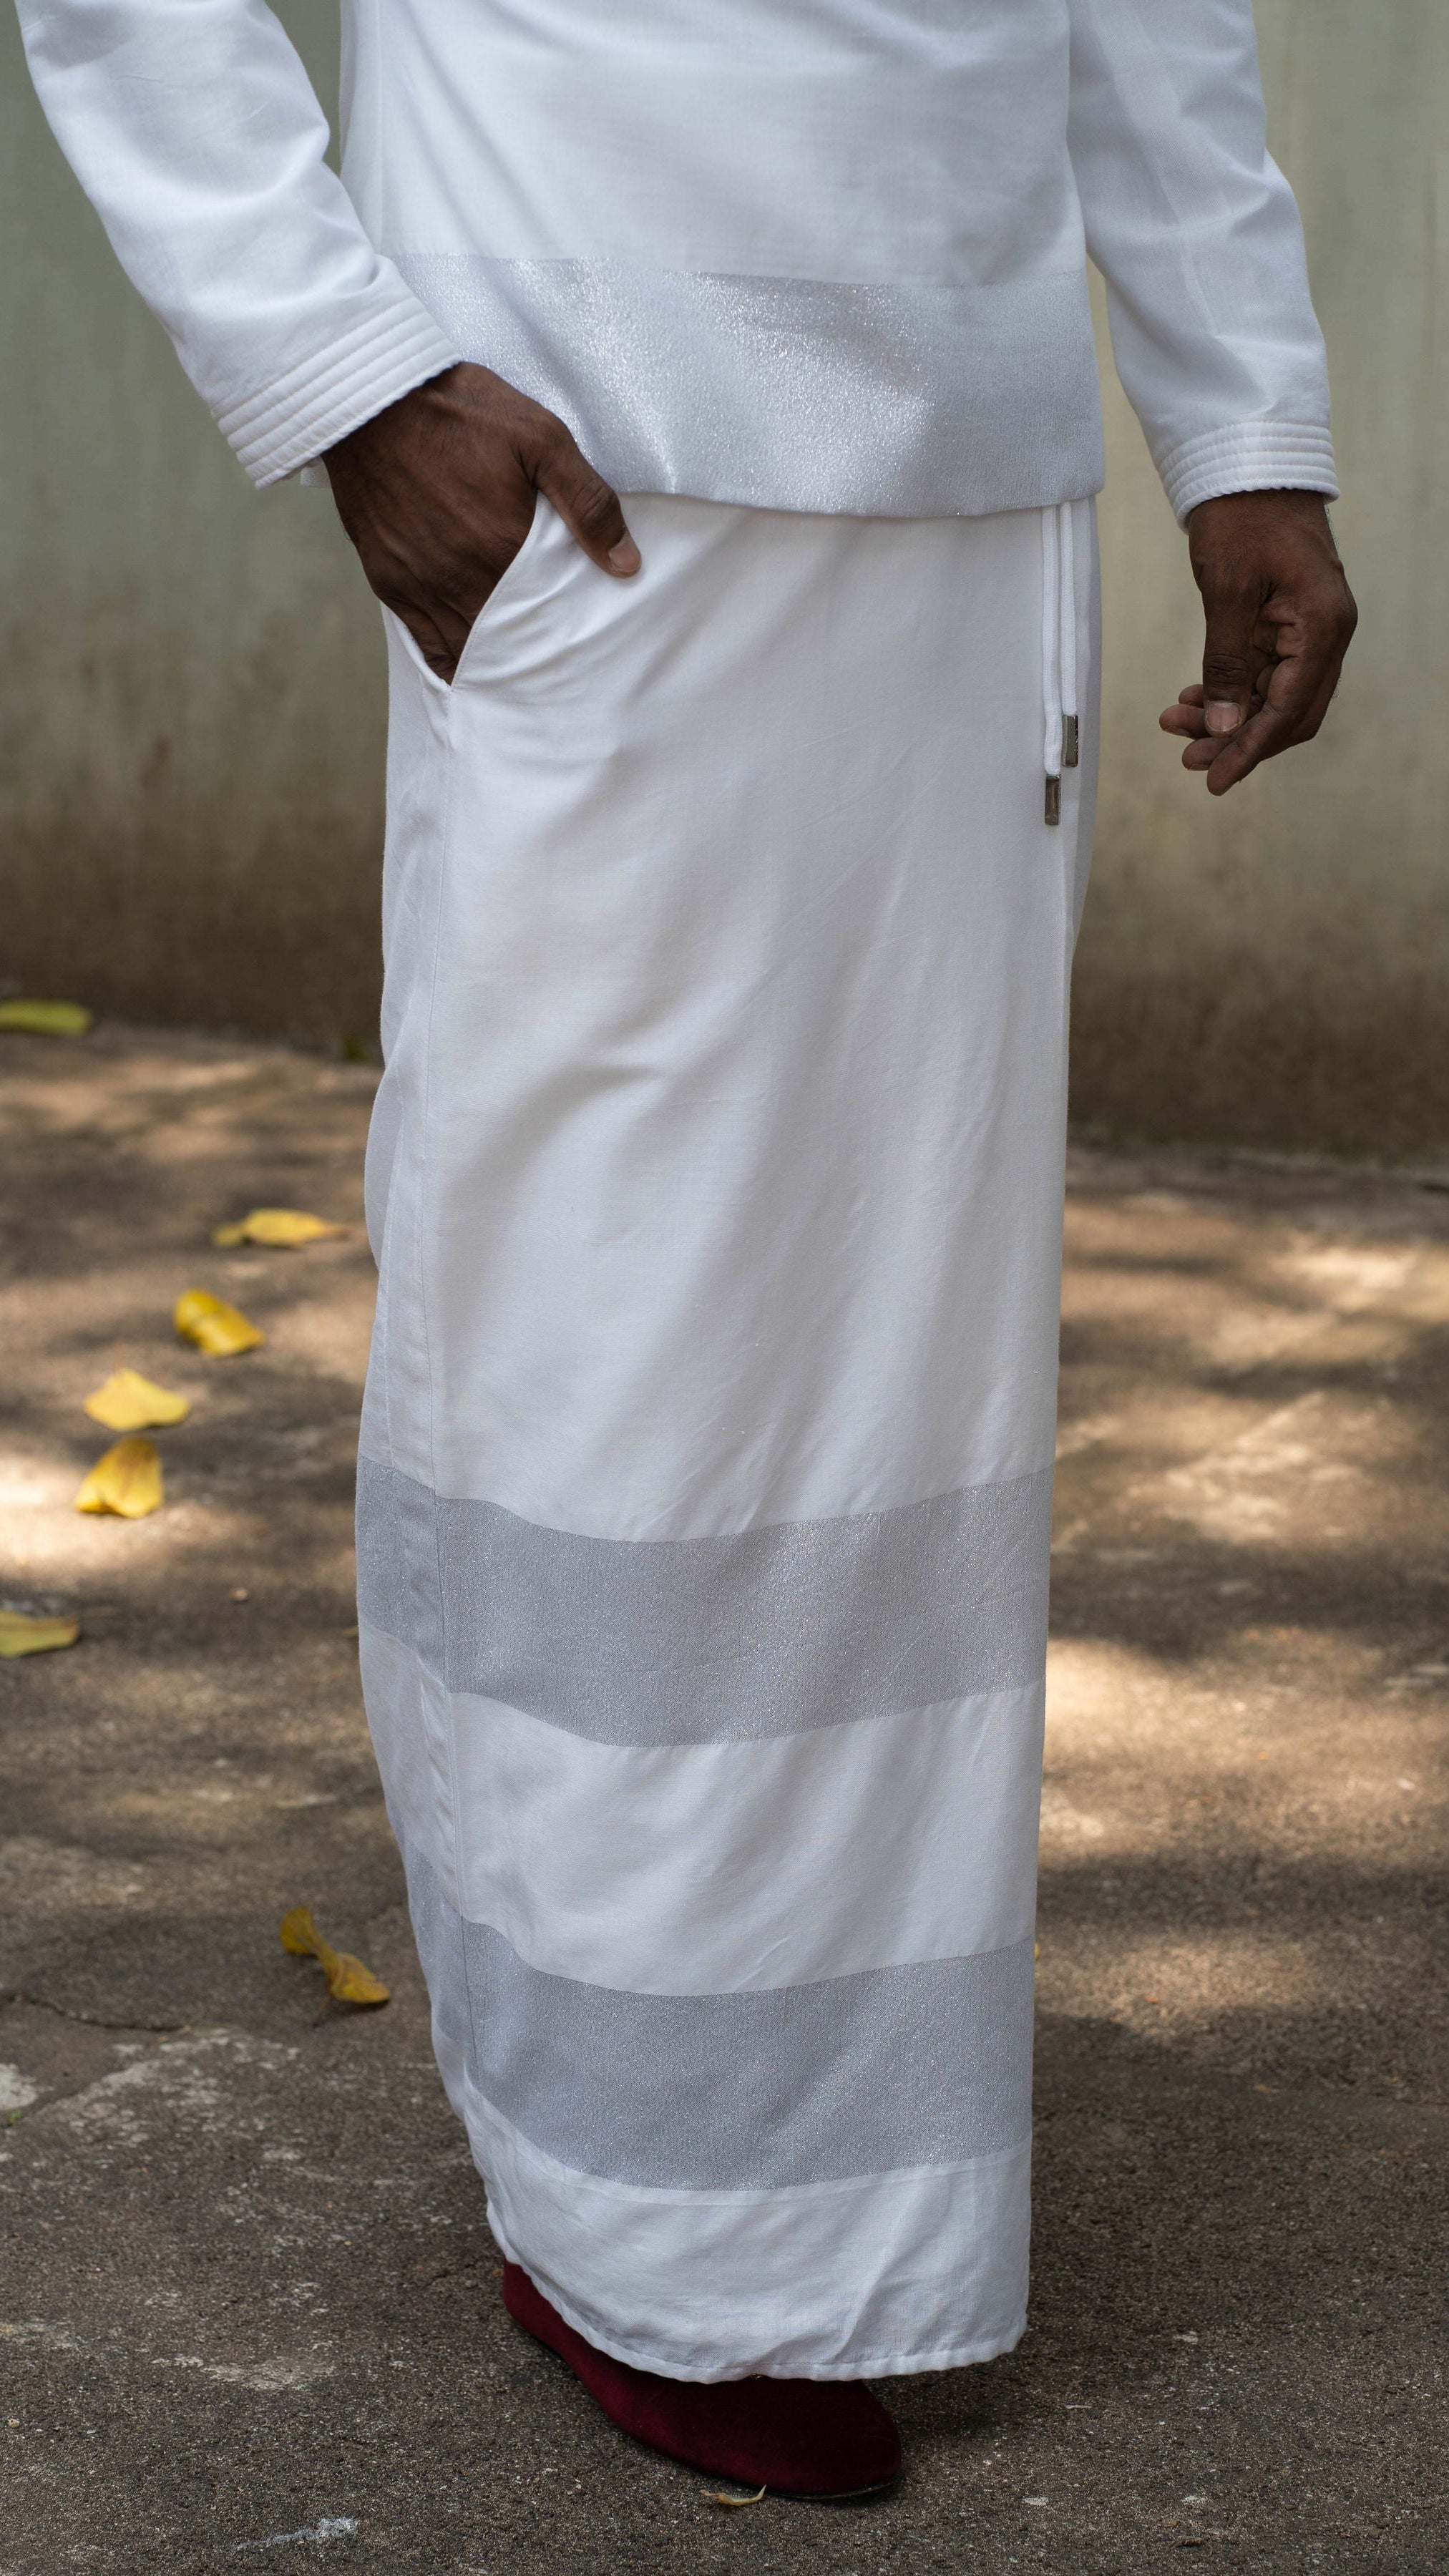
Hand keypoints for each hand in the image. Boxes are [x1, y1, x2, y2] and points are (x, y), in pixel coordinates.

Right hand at [322, 363, 639, 681]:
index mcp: (503, 549)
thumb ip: (587, 501)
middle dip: (532, 655)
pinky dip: (449, 660)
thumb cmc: (460, 411)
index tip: (580, 647)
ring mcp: (421, 585)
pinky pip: (425, 642)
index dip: (564, 636)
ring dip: (493, 661)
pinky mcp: (389, 580)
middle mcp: (461, 579)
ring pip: (467, 649)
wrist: (370, 399)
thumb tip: (626, 565)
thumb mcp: (540, 437)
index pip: (547, 619)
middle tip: (556, 668)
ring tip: (518, 670)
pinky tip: (469, 668)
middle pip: (508, 642)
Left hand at [1159, 489, 1355, 793]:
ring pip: (1273, 697)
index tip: (1213, 781)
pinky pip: (1263, 673)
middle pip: (1288, 714)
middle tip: (1187, 757)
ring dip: (1227, 718)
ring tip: (1176, 725)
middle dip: (1238, 740)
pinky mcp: (1288, 622)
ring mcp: (1310, 628)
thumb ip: (1226, 665)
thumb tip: (1224, 729)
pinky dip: (1230, 691)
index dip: (1250, 750)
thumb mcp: (1226, 592)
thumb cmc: (1241, 516)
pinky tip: (1190, 700)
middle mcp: (1326, 633)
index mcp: (1322, 626)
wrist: (1249, 463)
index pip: (1288, 709)